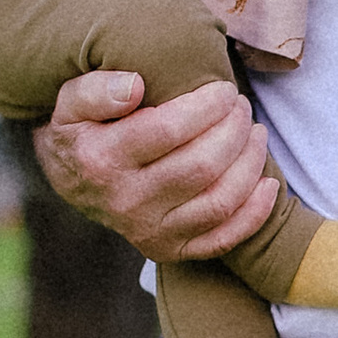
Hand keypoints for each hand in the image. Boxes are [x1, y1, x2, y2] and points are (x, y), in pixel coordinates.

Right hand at [33, 66, 280, 264]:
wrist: (69, 180)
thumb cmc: (81, 131)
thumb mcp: (69, 101)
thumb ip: (96, 89)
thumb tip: (135, 86)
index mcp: (101, 161)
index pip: (166, 131)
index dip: (206, 107)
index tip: (223, 89)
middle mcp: (126, 202)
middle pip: (200, 167)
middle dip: (233, 130)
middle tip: (241, 106)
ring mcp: (149, 232)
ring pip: (218, 201)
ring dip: (250, 163)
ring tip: (256, 133)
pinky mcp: (169, 250)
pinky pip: (222, 240)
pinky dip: (254, 214)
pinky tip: (268, 184)